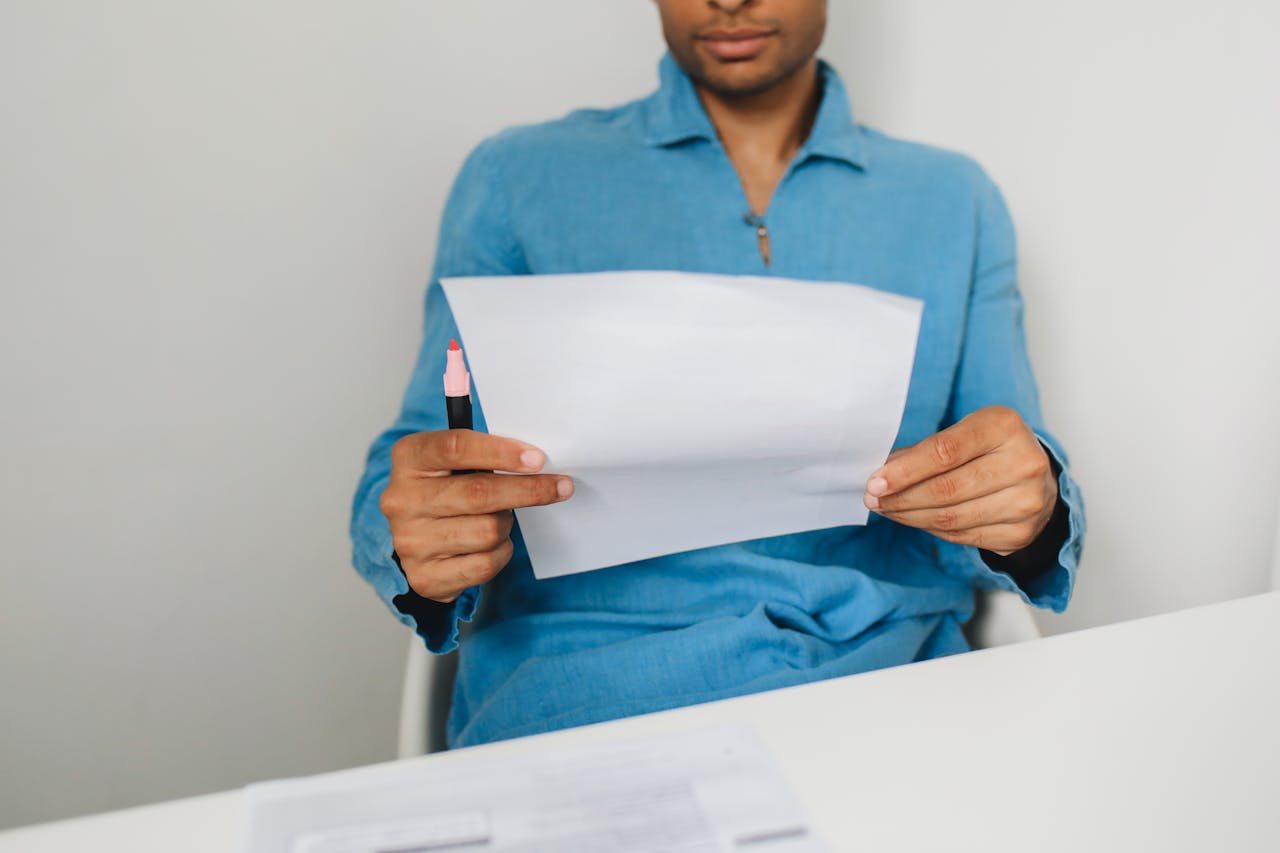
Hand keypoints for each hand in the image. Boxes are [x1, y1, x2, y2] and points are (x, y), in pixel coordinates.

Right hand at [379, 430, 573, 601]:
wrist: (416, 539)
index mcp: (409, 458)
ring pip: (487, 531)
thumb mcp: (453, 462)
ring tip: (500, 518)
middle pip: (478, 493)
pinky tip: (493, 544)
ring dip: (506, 524)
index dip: (501, 452)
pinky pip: (485, 564)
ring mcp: (410, 541)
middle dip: (527, 490)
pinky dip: (500, 552)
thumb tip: (536, 461)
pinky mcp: (425, 576)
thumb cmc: (447, 489)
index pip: (455, 448)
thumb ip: (484, 454)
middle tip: (560, 486)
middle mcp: (402, 500)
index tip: (537, 459)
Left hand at [862, 406, 1056, 555]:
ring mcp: (1026, 502)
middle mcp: (1023, 464)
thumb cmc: (991, 449)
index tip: (875, 482)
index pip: (945, 452)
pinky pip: (962, 535)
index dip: (905, 471)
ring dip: (910, 516)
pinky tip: (915, 519)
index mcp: (1004, 427)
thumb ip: (925, 451)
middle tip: (873, 499)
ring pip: (951, 518)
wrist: (1038, 479)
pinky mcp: (1020, 533)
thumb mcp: (964, 433)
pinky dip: (931, 528)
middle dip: (901, 497)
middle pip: (946, 489)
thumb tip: (882, 476)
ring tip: (887, 509)